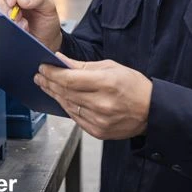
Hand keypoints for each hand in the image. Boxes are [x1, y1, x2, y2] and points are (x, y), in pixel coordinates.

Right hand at [0, 0, 62, 51]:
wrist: (45, 40)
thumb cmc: (46, 20)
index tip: (13, 3)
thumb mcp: (48, 6)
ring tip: (22, 27)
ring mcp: (4, 11)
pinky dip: (4, 27)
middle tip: (16, 17)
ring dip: (6, 18)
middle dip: (5, 7)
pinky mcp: (1, 23)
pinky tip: (16, 31)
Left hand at [34, 52, 152, 139]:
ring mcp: (99, 120)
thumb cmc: (133, 86)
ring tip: (46, 85)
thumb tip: (60, 60)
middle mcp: (101, 104)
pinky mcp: (98, 131)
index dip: (52, 73)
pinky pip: (75, 118)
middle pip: (65, 92)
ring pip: (67, 106)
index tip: (43, 67)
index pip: (69, 79)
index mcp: (106, 83)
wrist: (151, 111)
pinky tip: (60, 98)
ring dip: (54, 94)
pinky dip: (66, 107)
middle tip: (39, 75)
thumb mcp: (111, 67)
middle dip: (49, 82)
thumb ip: (83, 66)